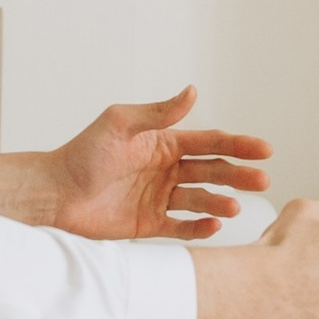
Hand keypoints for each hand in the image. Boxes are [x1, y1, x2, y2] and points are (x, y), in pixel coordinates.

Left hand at [0, 85, 272, 241]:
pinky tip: (214, 225)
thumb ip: (158, 113)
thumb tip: (193, 90)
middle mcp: (166, 170)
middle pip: (213, 171)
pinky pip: (182, 226)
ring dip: (221, 202)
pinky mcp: (149, 225)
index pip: (210, 142)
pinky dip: (199, 227)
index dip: (239, 144)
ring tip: (235, 207)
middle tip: (263, 180)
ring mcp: (159, 198)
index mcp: (163, 143)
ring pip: (201, 200)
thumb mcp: (120, 125)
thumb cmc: (82, 154)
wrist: (54, 193)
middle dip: (239, 175)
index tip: (265, 148)